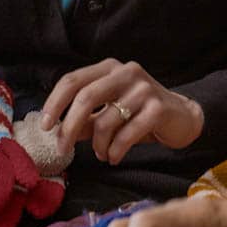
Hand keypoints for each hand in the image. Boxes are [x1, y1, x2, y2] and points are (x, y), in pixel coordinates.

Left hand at [40, 58, 203, 164]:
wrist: (182, 118)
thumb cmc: (140, 115)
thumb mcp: (108, 114)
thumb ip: (84, 120)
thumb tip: (56, 131)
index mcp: (108, 68)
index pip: (72, 80)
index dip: (54, 103)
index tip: (44, 126)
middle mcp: (125, 72)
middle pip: (85, 98)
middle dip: (68, 127)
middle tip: (62, 149)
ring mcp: (143, 89)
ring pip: (105, 121)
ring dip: (98, 146)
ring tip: (102, 155)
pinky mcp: (157, 108)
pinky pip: (126, 135)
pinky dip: (115, 151)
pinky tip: (114, 157)